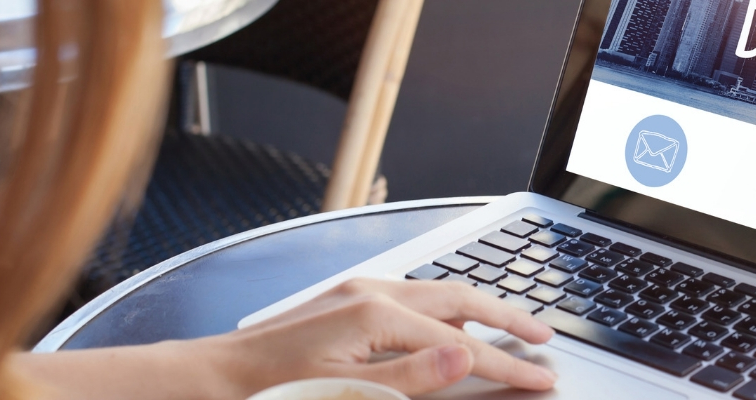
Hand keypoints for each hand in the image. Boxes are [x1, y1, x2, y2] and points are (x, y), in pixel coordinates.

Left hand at [208, 278, 557, 396]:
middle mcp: (372, 292)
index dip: (508, 365)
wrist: (211, 377)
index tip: (542, 378)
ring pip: (439, 293)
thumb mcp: (347, 394)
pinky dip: (445, 310)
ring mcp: (358, 292)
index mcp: (376, 315)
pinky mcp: (347, 300)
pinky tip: (450, 324)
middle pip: (461, 299)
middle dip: (508, 318)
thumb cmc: (270, 390)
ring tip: (511, 326)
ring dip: (480, 309)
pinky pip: (413, 297)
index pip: (463, 344)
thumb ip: (413, 375)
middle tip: (544, 339)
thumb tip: (467, 353)